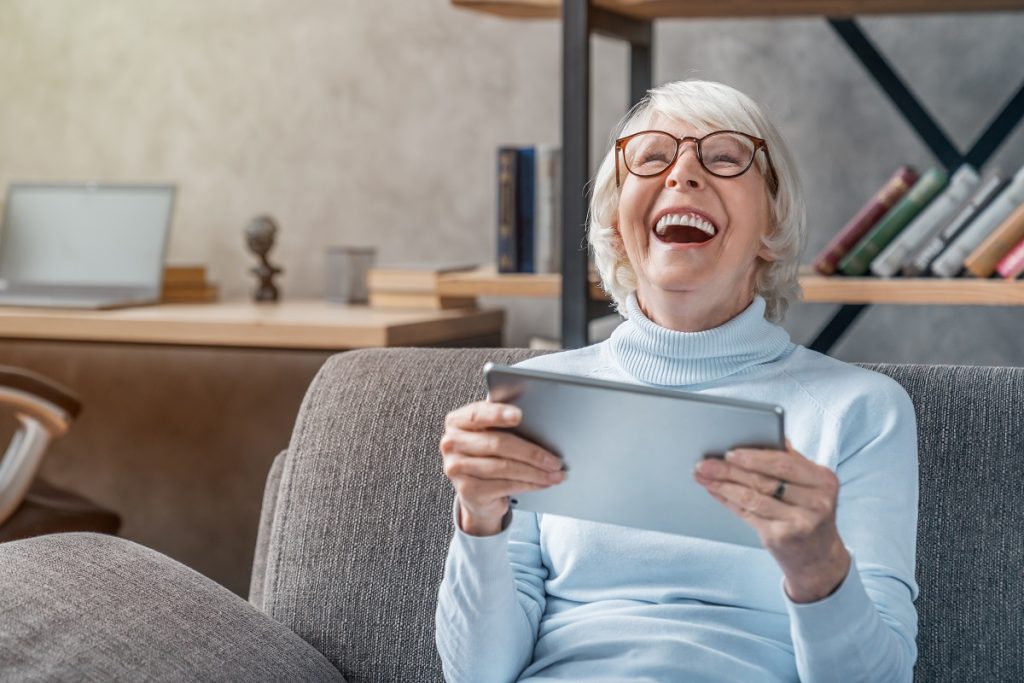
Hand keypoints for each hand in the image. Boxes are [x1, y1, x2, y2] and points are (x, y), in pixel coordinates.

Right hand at [440, 400, 564, 536]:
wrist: (476, 492)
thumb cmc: (488, 455)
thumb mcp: (491, 434)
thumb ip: (503, 425)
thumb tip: (539, 424)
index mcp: (457, 422)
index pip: (477, 414)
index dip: (498, 414)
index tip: (519, 415)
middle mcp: (451, 444)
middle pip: (497, 444)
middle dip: (531, 452)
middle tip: (554, 459)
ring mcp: (456, 468)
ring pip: (504, 467)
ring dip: (535, 472)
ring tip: (555, 473)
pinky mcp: (467, 490)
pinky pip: (505, 485)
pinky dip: (529, 484)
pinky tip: (543, 483)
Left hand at [693, 440, 849, 602]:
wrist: (819, 557)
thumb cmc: (809, 511)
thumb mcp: (810, 484)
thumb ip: (790, 460)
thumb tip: (763, 431)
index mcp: (824, 480)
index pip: (784, 463)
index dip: (753, 457)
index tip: (729, 451)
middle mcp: (817, 502)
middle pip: (765, 481)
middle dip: (730, 470)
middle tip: (705, 462)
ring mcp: (800, 523)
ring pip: (752, 498)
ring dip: (723, 485)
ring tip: (703, 475)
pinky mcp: (782, 538)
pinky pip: (748, 514)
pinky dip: (728, 501)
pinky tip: (715, 491)